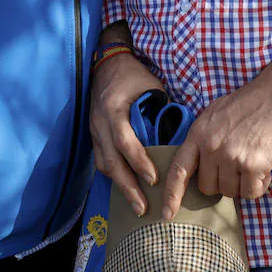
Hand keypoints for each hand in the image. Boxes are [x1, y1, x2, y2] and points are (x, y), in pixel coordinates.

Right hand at [90, 50, 165, 216]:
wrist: (108, 62)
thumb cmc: (134, 75)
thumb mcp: (151, 88)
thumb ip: (160, 112)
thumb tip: (177, 139)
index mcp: (113, 109)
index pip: (124, 141)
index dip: (138, 162)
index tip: (154, 179)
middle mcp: (99, 122)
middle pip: (110, 161)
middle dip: (128, 187)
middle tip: (143, 208)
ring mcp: (93, 130)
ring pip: (103, 164)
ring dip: (120, 186)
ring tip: (137, 206)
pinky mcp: (94, 135)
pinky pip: (101, 160)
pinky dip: (114, 175)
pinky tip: (126, 188)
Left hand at [159, 76, 271, 220]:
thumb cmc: (246, 104)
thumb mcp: (214, 114)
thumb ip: (203, 139)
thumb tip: (198, 166)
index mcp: (198, 134)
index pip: (178, 170)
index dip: (171, 195)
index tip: (167, 214)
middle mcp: (211, 146)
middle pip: (207, 187)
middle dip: (221, 182)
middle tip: (236, 165)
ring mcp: (231, 156)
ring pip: (230, 192)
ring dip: (242, 184)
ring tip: (252, 161)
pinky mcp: (253, 164)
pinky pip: (251, 193)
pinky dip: (259, 186)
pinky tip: (264, 168)